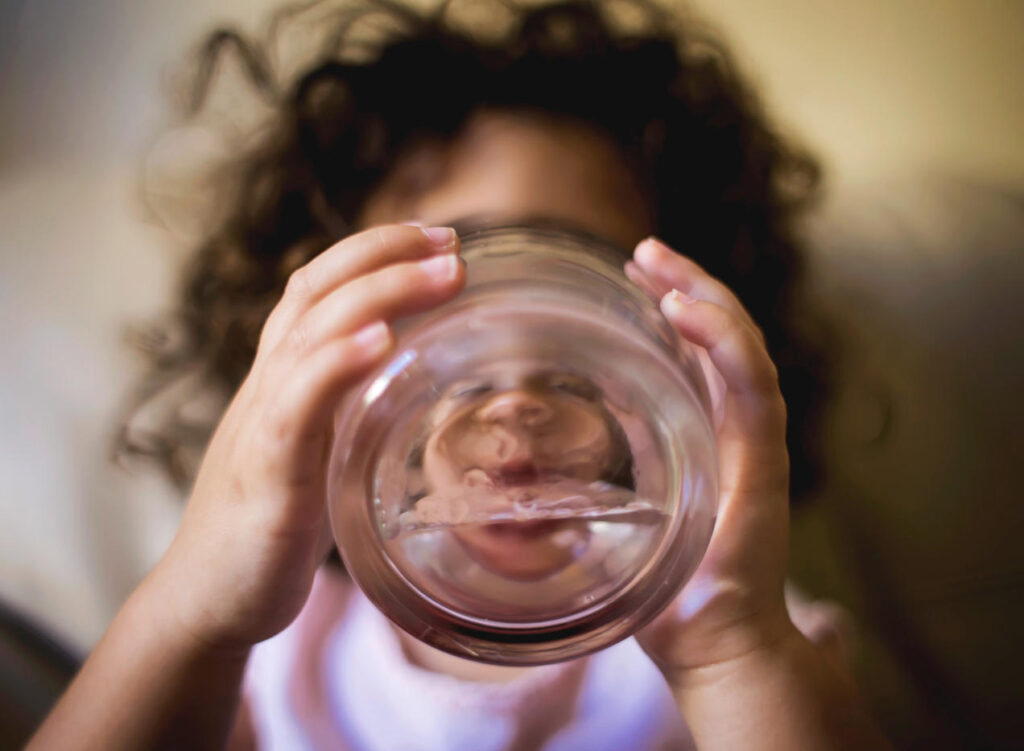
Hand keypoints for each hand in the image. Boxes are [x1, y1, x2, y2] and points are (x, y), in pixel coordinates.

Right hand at [144, 224, 464, 650]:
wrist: (207, 598)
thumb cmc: (268, 524)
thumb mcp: (312, 446)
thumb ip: (341, 405)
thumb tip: (401, 379)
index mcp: (282, 376)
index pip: (319, 287)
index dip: (374, 252)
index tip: (439, 238)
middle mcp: (268, 385)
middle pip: (317, 290)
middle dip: (387, 255)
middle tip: (454, 244)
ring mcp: (264, 425)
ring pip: (312, 332)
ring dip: (382, 294)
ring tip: (444, 274)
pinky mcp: (268, 474)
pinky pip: (298, 405)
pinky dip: (337, 363)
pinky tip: (380, 341)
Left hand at [627, 237, 793, 677]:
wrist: (713, 645)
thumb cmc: (666, 591)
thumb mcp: (623, 512)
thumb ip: (609, 470)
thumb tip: (541, 452)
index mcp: (711, 436)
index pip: (702, 352)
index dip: (675, 306)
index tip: (634, 275)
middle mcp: (739, 430)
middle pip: (723, 336)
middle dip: (686, 286)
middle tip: (642, 254)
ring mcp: (757, 441)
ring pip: (742, 347)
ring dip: (703, 297)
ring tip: (659, 266)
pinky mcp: (765, 461)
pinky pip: (753, 385)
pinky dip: (723, 341)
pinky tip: (685, 310)